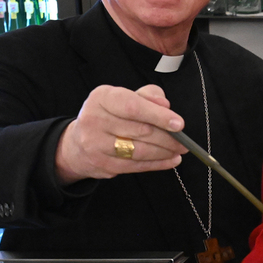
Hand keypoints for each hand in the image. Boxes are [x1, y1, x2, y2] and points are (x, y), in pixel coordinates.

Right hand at [55, 84, 185, 184]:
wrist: (78, 142)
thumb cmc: (109, 115)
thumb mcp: (124, 97)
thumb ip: (148, 96)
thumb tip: (165, 105)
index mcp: (102, 98)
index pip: (133, 107)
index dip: (158, 116)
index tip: (179, 123)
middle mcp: (94, 119)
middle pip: (141, 131)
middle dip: (168, 137)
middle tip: (184, 141)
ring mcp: (95, 144)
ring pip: (140, 151)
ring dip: (165, 152)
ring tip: (180, 150)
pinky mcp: (102, 164)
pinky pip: (136, 166)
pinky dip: (157, 164)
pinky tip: (170, 160)